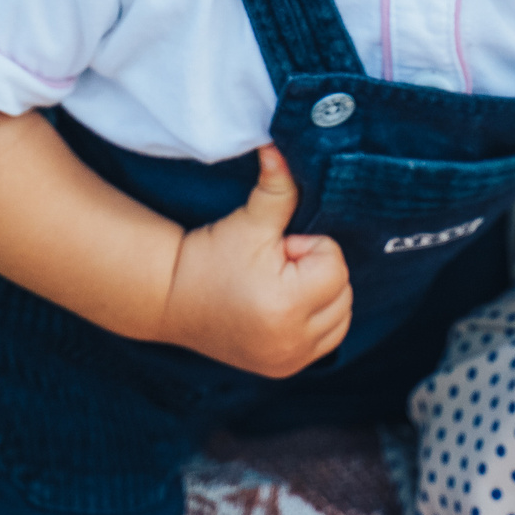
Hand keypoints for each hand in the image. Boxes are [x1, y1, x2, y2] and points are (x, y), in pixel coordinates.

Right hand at [157, 147, 351, 376]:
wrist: (171, 299)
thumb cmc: (209, 256)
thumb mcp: (248, 221)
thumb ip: (277, 186)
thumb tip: (280, 145)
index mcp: (286, 306)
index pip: (336, 265)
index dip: (308, 249)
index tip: (276, 250)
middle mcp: (292, 341)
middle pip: (343, 291)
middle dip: (317, 272)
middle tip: (275, 267)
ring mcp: (289, 360)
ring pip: (342, 316)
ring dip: (321, 296)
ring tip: (279, 287)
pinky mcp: (285, 369)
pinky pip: (328, 339)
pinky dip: (316, 320)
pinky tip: (283, 307)